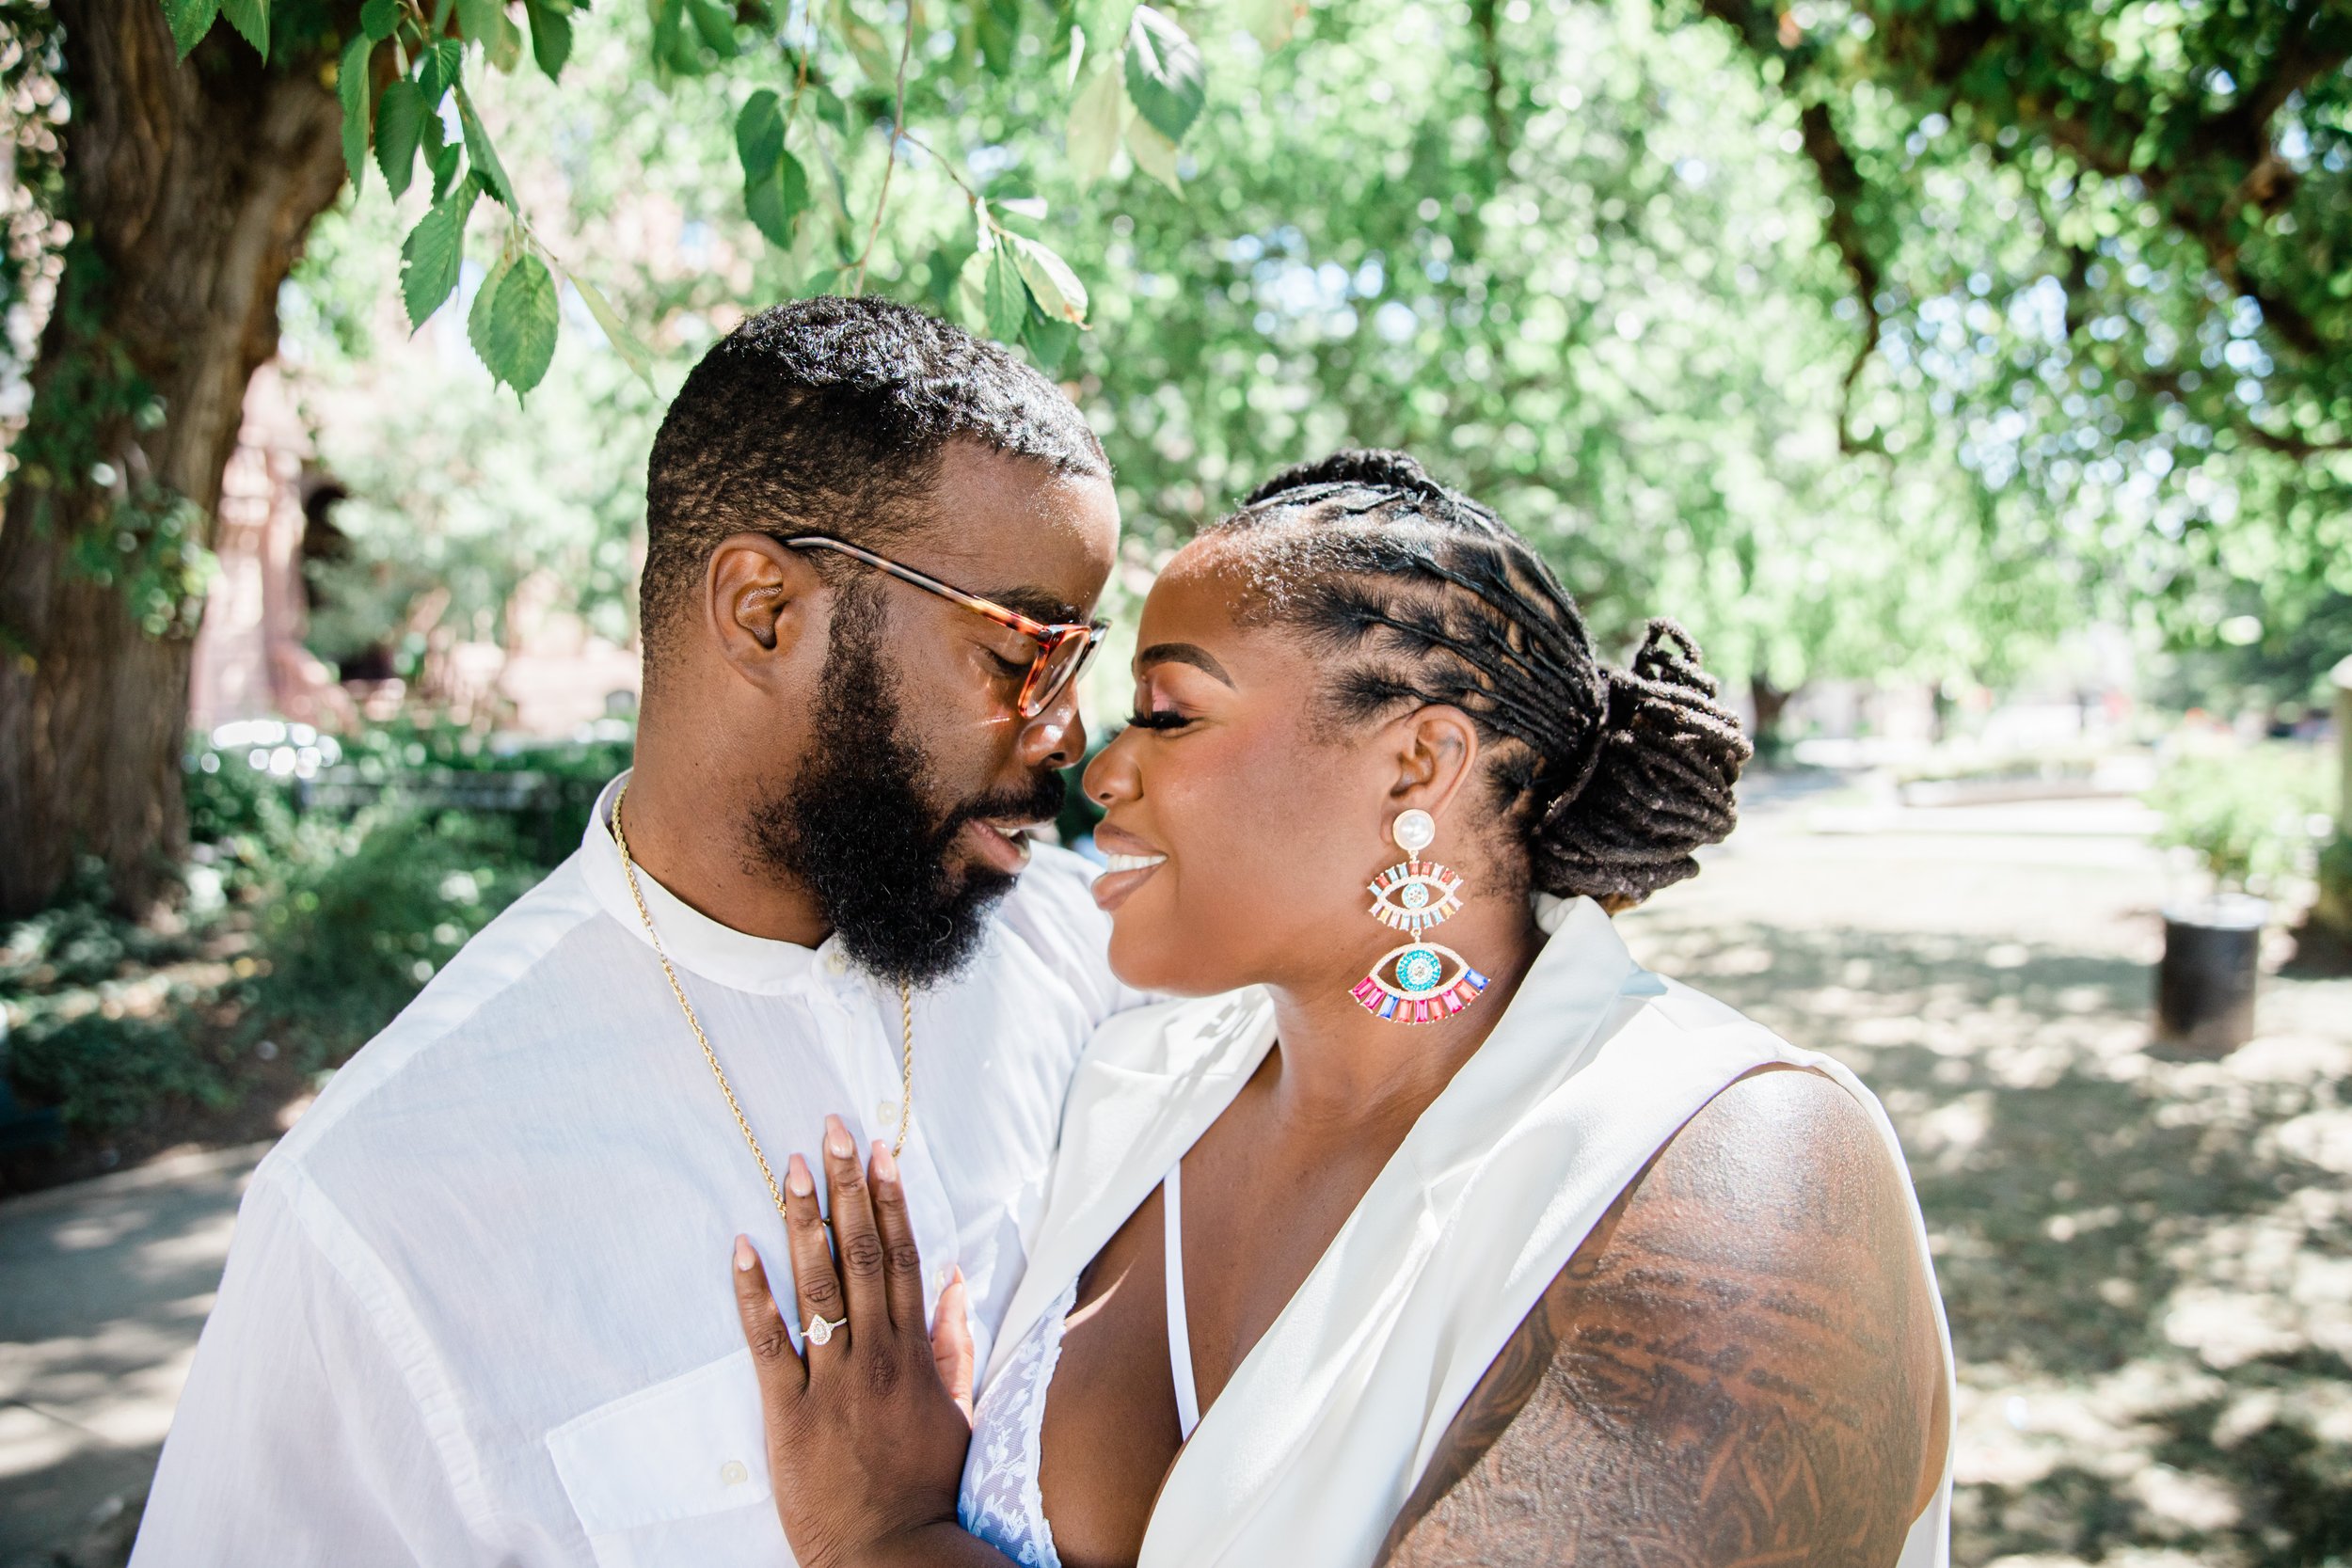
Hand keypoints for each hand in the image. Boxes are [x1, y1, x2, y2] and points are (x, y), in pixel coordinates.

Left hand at [733, 1115, 977, 1567]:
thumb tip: (955, 1279)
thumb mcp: (958, 1408)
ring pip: (819, 1286)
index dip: (892, 1199)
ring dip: (804, 1221)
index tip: (880, 1149)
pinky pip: (769, 1342)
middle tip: (834, 1128)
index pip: (904, 1257)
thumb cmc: (925, 1482)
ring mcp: (832, 1381)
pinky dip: (753, 1293)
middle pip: (864, 1255)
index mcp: (915, 1352)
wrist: (891, 1552)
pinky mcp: (789, 1412)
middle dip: (847, 1187)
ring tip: (790, 1165)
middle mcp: (876, 1355)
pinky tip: (741, 1247)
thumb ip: (954, 1342)